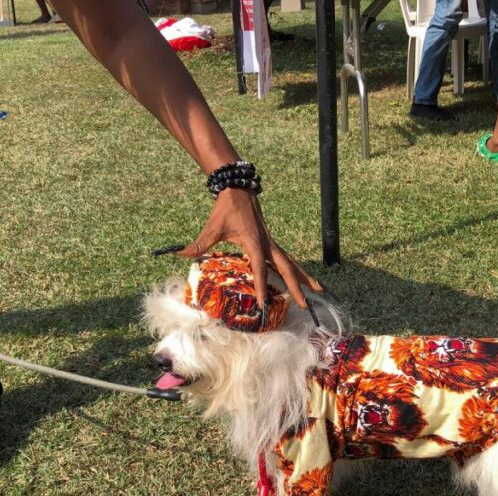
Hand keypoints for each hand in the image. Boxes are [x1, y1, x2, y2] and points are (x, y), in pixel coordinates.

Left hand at [176, 189, 321, 308]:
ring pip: (292, 263)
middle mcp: (268, 244)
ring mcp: (272, 243)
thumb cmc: (226, 208)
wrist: (239, 189)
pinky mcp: (271, 242)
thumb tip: (179, 254)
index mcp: (254, 242)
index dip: (260, 287)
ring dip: (304, 277)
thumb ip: (198, 244)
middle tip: (303, 304)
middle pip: (287, 269)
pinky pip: (286, 259)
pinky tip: (303, 278)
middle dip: (296, 287)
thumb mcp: (212, 227)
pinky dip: (296, 269)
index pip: (259, 269)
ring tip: (318, 290)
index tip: (262, 304)